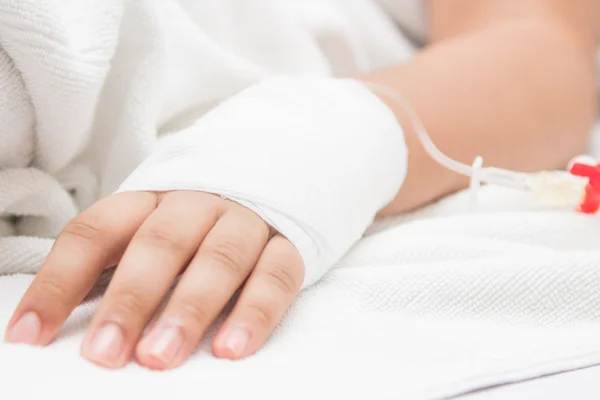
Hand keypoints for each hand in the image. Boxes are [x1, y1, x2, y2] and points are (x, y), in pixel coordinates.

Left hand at [4, 191, 303, 369]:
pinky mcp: (287, 245)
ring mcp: (245, 222)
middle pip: (160, 243)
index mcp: (150, 201)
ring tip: (160, 356)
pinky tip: (233, 348)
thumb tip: (51, 330)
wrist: (264, 182)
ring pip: (219, 258)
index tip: (30, 334)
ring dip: (189, 308)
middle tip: (105, 352)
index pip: (96, 232)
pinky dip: (256, 311)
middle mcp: (197, 205)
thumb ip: (110, 272)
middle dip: (130, 299)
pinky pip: (276, 275)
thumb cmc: (192, 229)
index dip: (59, 282)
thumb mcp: (146, 235)